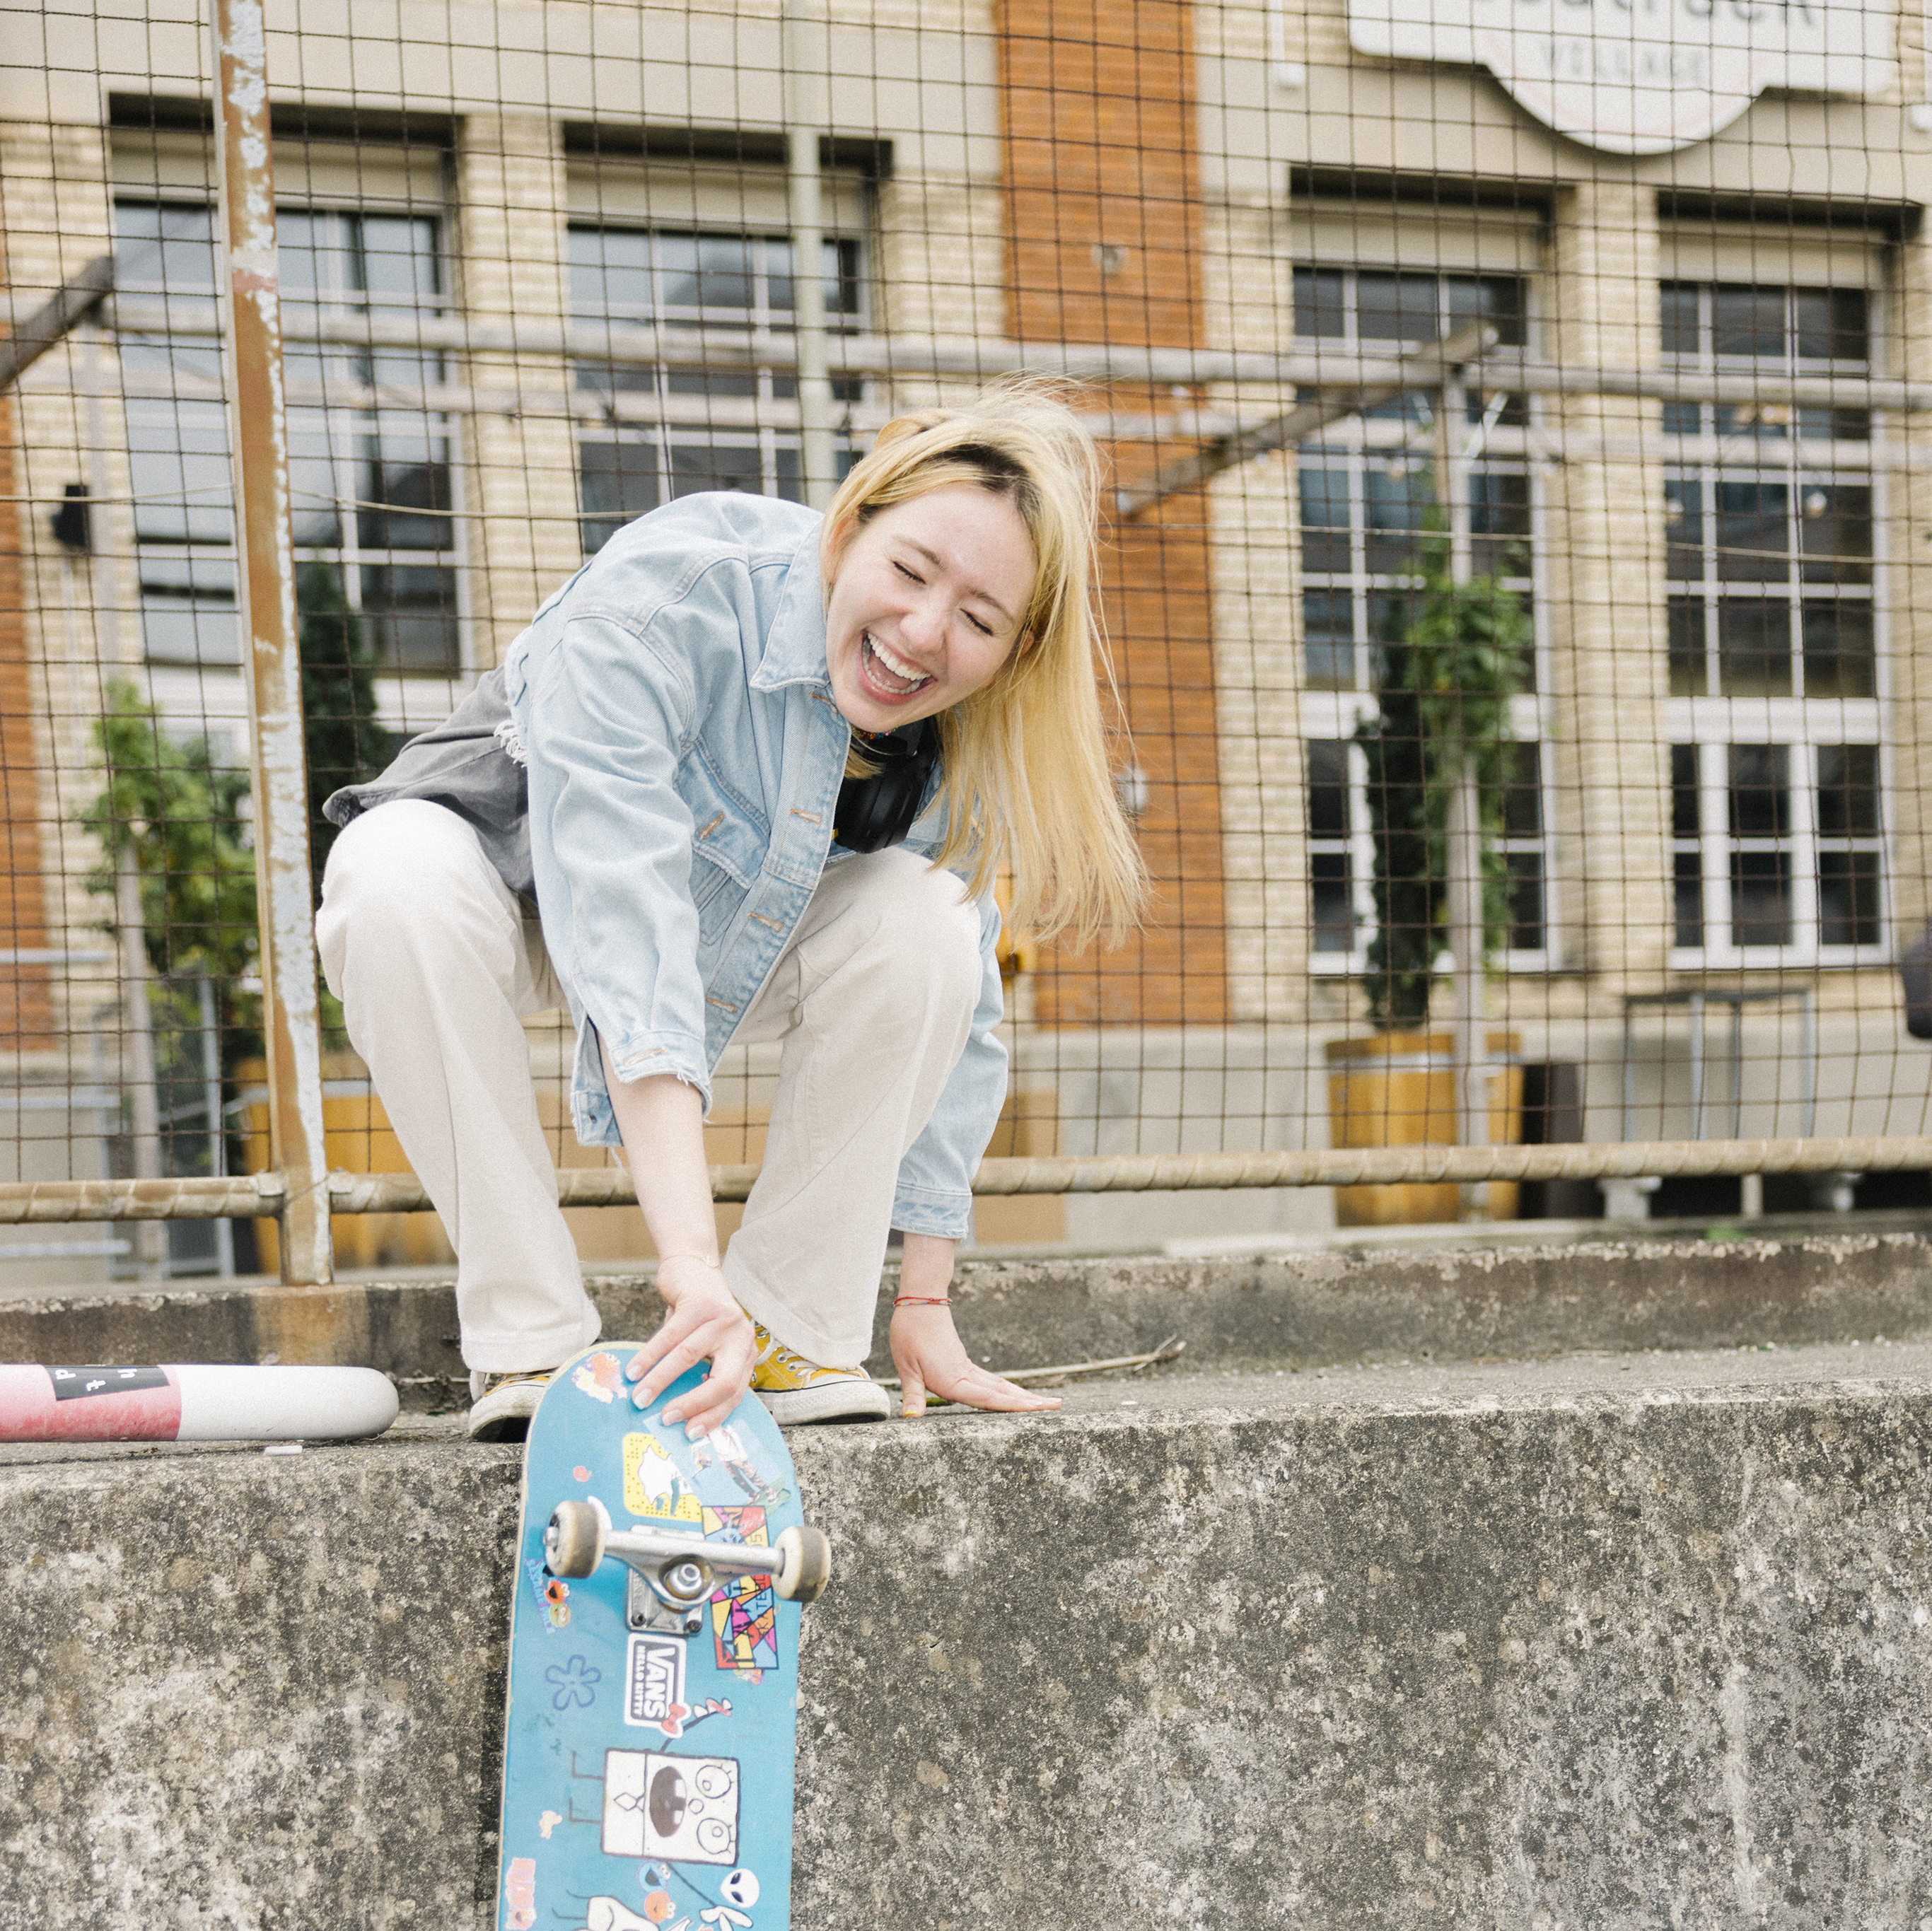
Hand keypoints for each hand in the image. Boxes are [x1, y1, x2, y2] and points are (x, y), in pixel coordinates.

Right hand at [623, 1256, 756, 1435]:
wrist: (693, 1269)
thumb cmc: (697, 1318)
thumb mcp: (706, 1347)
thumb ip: (699, 1374)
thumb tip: (676, 1415)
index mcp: (745, 1353)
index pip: (734, 1393)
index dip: (713, 1415)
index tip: (690, 1434)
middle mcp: (741, 1336)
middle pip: (723, 1380)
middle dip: (694, 1405)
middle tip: (667, 1420)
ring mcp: (722, 1318)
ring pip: (688, 1357)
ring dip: (660, 1381)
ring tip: (640, 1399)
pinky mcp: (700, 1304)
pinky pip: (670, 1336)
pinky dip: (649, 1356)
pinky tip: (634, 1371)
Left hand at [890, 1300, 1061, 1419]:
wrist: (919, 1303)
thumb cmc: (910, 1333)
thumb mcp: (906, 1367)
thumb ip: (912, 1394)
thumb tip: (911, 1418)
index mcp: (953, 1379)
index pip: (988, 1397)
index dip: (1013, 1405)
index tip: (1038, 1409)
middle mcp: (966, 1374)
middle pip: (1004, 1391)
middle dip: (1031, 1401)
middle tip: (1058, 1405)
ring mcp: (968, 1368)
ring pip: (1001, 1385)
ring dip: (1023, 1395)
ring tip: (1046, 1402)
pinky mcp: (964, 1364)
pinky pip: (991, 1381)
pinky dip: (1007, 1390)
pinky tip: (1014, 1394)